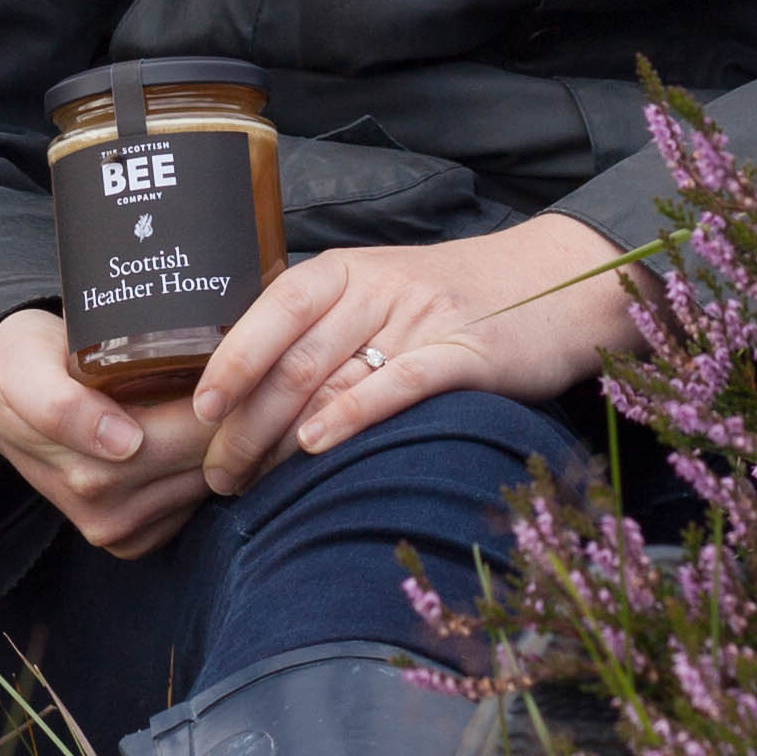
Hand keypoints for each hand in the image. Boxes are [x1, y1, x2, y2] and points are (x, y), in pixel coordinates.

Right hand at [0, 304, 217, 560]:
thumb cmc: (24, 365)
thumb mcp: (28, 367)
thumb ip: (61, 406)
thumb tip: (121, 444)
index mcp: (89, 466)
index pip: (199, 434)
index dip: (233, 395)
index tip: (240, 356)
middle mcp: (106, 509)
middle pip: (213, 460)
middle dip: (238, 414)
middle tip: (242, 367)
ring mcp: (120, 531)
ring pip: (213, 484)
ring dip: (228, 443)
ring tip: (222, 393)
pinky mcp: (133, 542)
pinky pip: (196, 507)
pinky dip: (208, 470)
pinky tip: (198, 431)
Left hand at [187, 214, 642, 497]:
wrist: (557, 282)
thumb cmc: (454, 300)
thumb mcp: (383, 297)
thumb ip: (325, 332)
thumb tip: (250, 394)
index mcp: (347, 270)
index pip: (273, 307)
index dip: (230, 357)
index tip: (199, 408)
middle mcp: (378, 288)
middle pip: (293, 359)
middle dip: (243, 424)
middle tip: (214, 476)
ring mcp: (424, 319)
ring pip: (333, 377)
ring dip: (280, 438)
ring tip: (247, 484)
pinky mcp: (468, 353)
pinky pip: (401, 382)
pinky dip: (354, 414)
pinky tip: (320, 446)